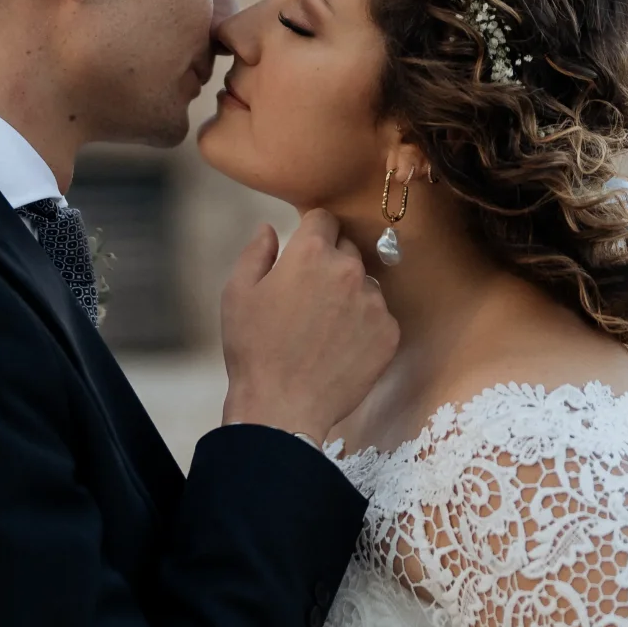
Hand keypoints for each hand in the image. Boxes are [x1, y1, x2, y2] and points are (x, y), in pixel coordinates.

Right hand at [218, 210, 397, 441]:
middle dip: (331, 262)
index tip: (304, 252)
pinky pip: (379, 316)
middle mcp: (348, 270)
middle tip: (309, 296)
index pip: (324, 218)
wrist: (282, 407)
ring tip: (324, 327)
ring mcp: (374, 302)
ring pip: (365, 283)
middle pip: (347, 248)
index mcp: (311, 253)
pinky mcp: (389, 333)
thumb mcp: (238, 293)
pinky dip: (364, 325)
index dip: (312, 232)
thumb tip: (270, 228)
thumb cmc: (254, 349)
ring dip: (350, 294)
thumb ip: (257, 252)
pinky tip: (340, 346)